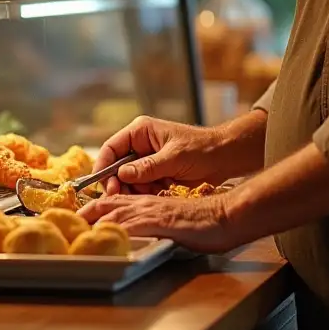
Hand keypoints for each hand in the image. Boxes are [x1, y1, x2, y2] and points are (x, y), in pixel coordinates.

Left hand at [79, 192, 240, 254]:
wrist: (225, 215)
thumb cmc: (206, 220)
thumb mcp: (176, 218)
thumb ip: (158, 222)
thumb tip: (145, 233)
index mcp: (150, 202)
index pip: (117, 201)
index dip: (96, 208)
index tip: (80, 218)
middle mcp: (147, 203)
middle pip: (109, 204)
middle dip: (87, 213)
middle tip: (67, 223)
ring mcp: (152, 211)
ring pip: (115, 211)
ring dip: (94, 220)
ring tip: (75, 230)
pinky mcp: (159, 221)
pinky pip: (131, 224)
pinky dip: (114, 229)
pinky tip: (102, 237)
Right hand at [92, 115, 227, 195]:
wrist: (225, 158)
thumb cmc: (202, 149)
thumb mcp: (174, 157)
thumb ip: (148, 167)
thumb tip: (122, 174)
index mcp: (141, 132)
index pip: (111, 148)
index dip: (103, 166)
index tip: (103, 185)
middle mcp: (141, 146)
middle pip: (116, 168)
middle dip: (119, 184)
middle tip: (121, 198)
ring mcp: (148, 162)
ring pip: (128, 182)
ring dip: (136, 192)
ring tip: (152, 192)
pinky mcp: (156, 176)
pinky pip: (142, 189)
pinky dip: (147, 195)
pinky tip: (161, 193)